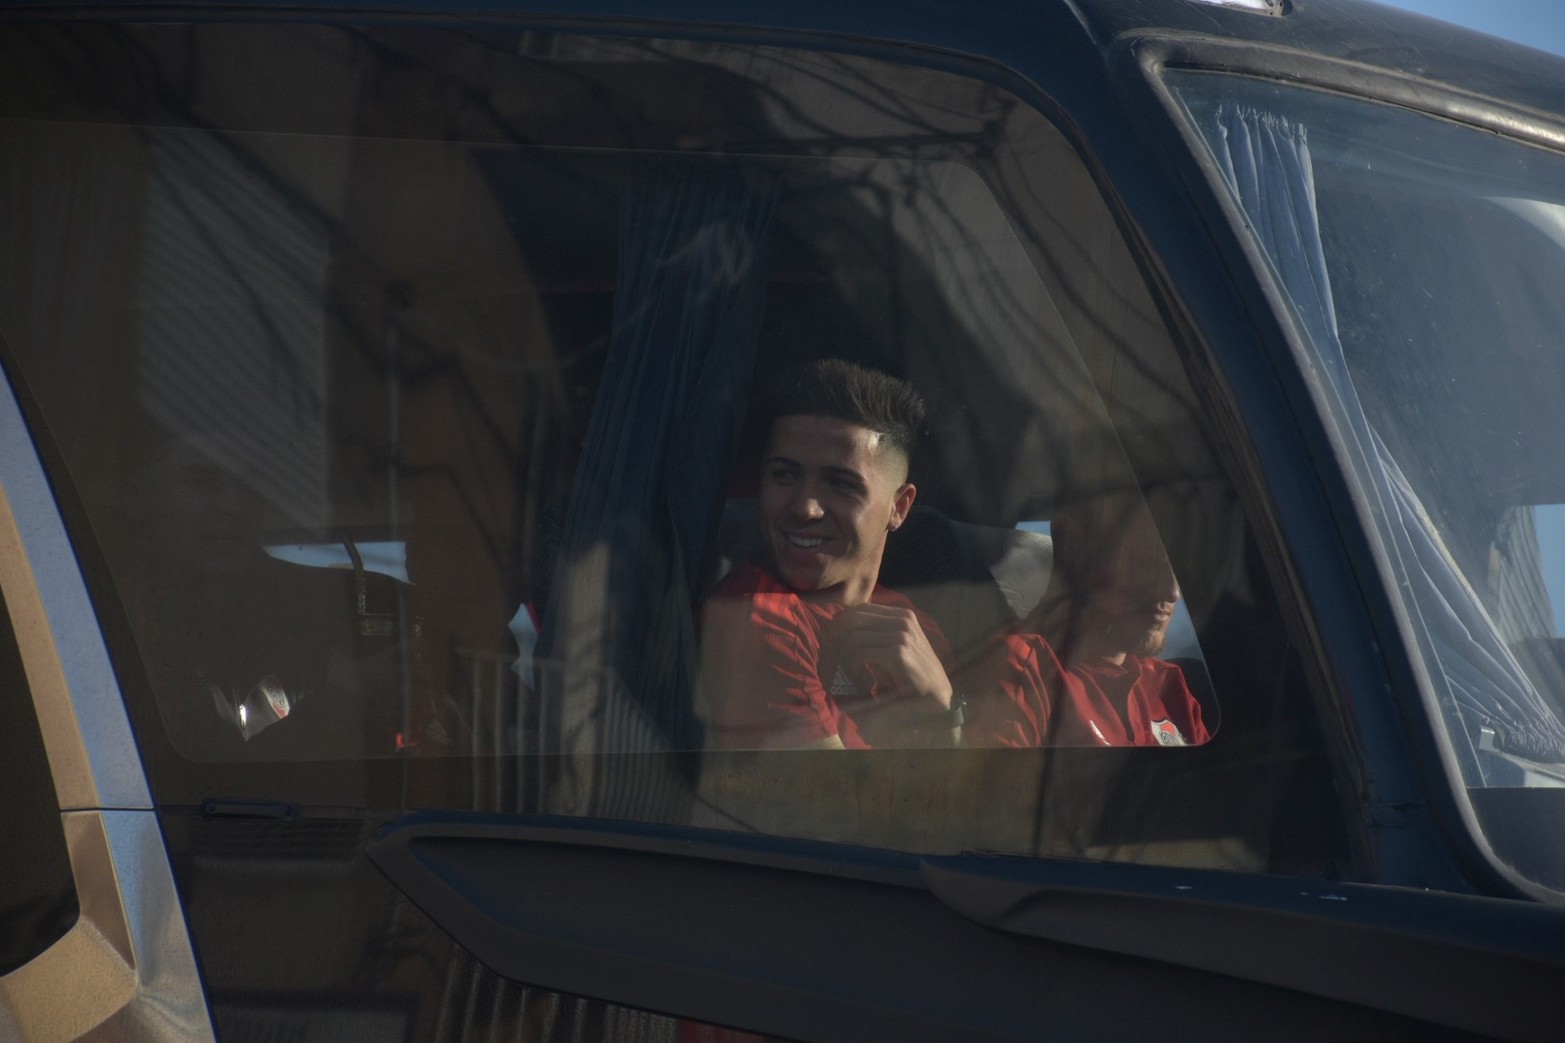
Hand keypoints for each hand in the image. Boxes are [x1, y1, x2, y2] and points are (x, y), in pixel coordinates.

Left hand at [833, 603, 952, 709]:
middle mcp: (903, 620)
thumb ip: (875, 633)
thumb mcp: (895, 647)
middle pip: (853, 619)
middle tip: (840, 659)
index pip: (860, 609)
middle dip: (840, 638)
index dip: (843, 624)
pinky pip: (860, 653)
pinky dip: (854, 668)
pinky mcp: (898, 653)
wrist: (937, 695)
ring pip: (854, 637)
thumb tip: (840, 624)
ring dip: (847, 658)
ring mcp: (902, 635)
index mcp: (902, 615)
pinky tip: (860, 679)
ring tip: (852, 673)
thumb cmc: (912, 674)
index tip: (838, 644)